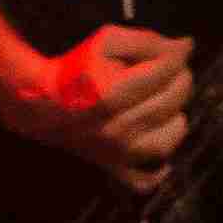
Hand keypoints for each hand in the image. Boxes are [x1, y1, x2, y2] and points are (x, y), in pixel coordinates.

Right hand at [12, 26, 193, 191]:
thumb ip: (145, 41)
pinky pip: (143, 181)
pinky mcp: (113, 166)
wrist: (38, 102)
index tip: (181, 46)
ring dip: (175, 115)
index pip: (167, 71)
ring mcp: (118, 151)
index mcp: (114, 94)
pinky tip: (161, 159)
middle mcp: (119, 127)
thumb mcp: (104, 41)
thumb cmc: (72, 69)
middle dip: (179, 78)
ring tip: (165, 102)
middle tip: (171, 69)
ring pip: (170, 136)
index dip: (178, 54)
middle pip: (173, 99)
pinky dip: (157, 173)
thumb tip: (184, 47)